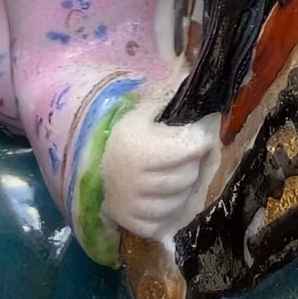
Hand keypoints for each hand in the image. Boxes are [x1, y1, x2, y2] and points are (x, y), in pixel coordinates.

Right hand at [100, 101, 217, 238]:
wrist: (93, 169)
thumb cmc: (124, 138)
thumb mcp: (141, 114)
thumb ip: (166, 99)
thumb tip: (190, 74)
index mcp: (141, 150)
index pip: (188, 149)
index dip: (201, 141)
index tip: (204, 136)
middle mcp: (137, 182)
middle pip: (186, 177)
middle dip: (195, 164)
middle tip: (193, 156)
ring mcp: (133, 207)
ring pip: (179, 200)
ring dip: (186, 187)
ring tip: (182, 174)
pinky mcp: (132, 224)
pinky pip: (164, 221)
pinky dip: (172, 210)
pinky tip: (171, 196)